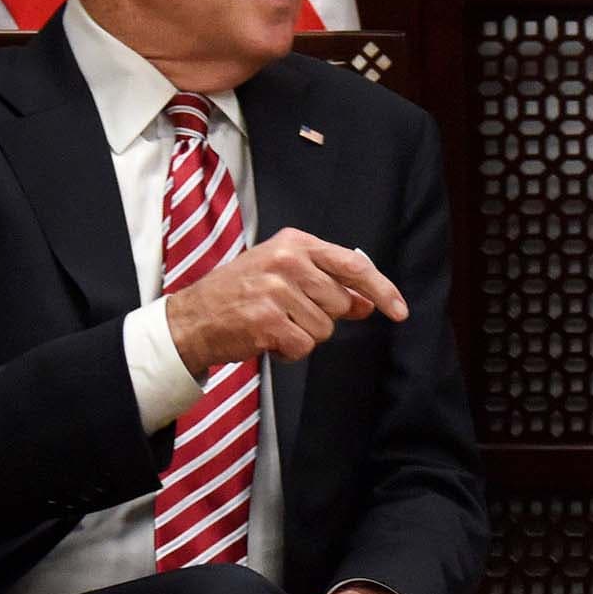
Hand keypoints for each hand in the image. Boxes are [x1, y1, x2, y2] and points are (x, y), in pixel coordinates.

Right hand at [166, 229, 408, 376]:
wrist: (192, 317)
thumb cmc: (241, 293)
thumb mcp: (284, 274)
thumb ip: (328, 284)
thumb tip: (368, 303)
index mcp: (295, 242)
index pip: (354, 265)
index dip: (382, 290)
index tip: (400, 310)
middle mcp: (287, 260)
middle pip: (341, 303)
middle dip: (323, 316)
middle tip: (289, 311)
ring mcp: (276, 290)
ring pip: (324, 329)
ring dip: (303, 335)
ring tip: (274, 323)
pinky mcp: (267, 320)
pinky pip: (304, 346)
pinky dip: (289, 351)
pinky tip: (266, 338)